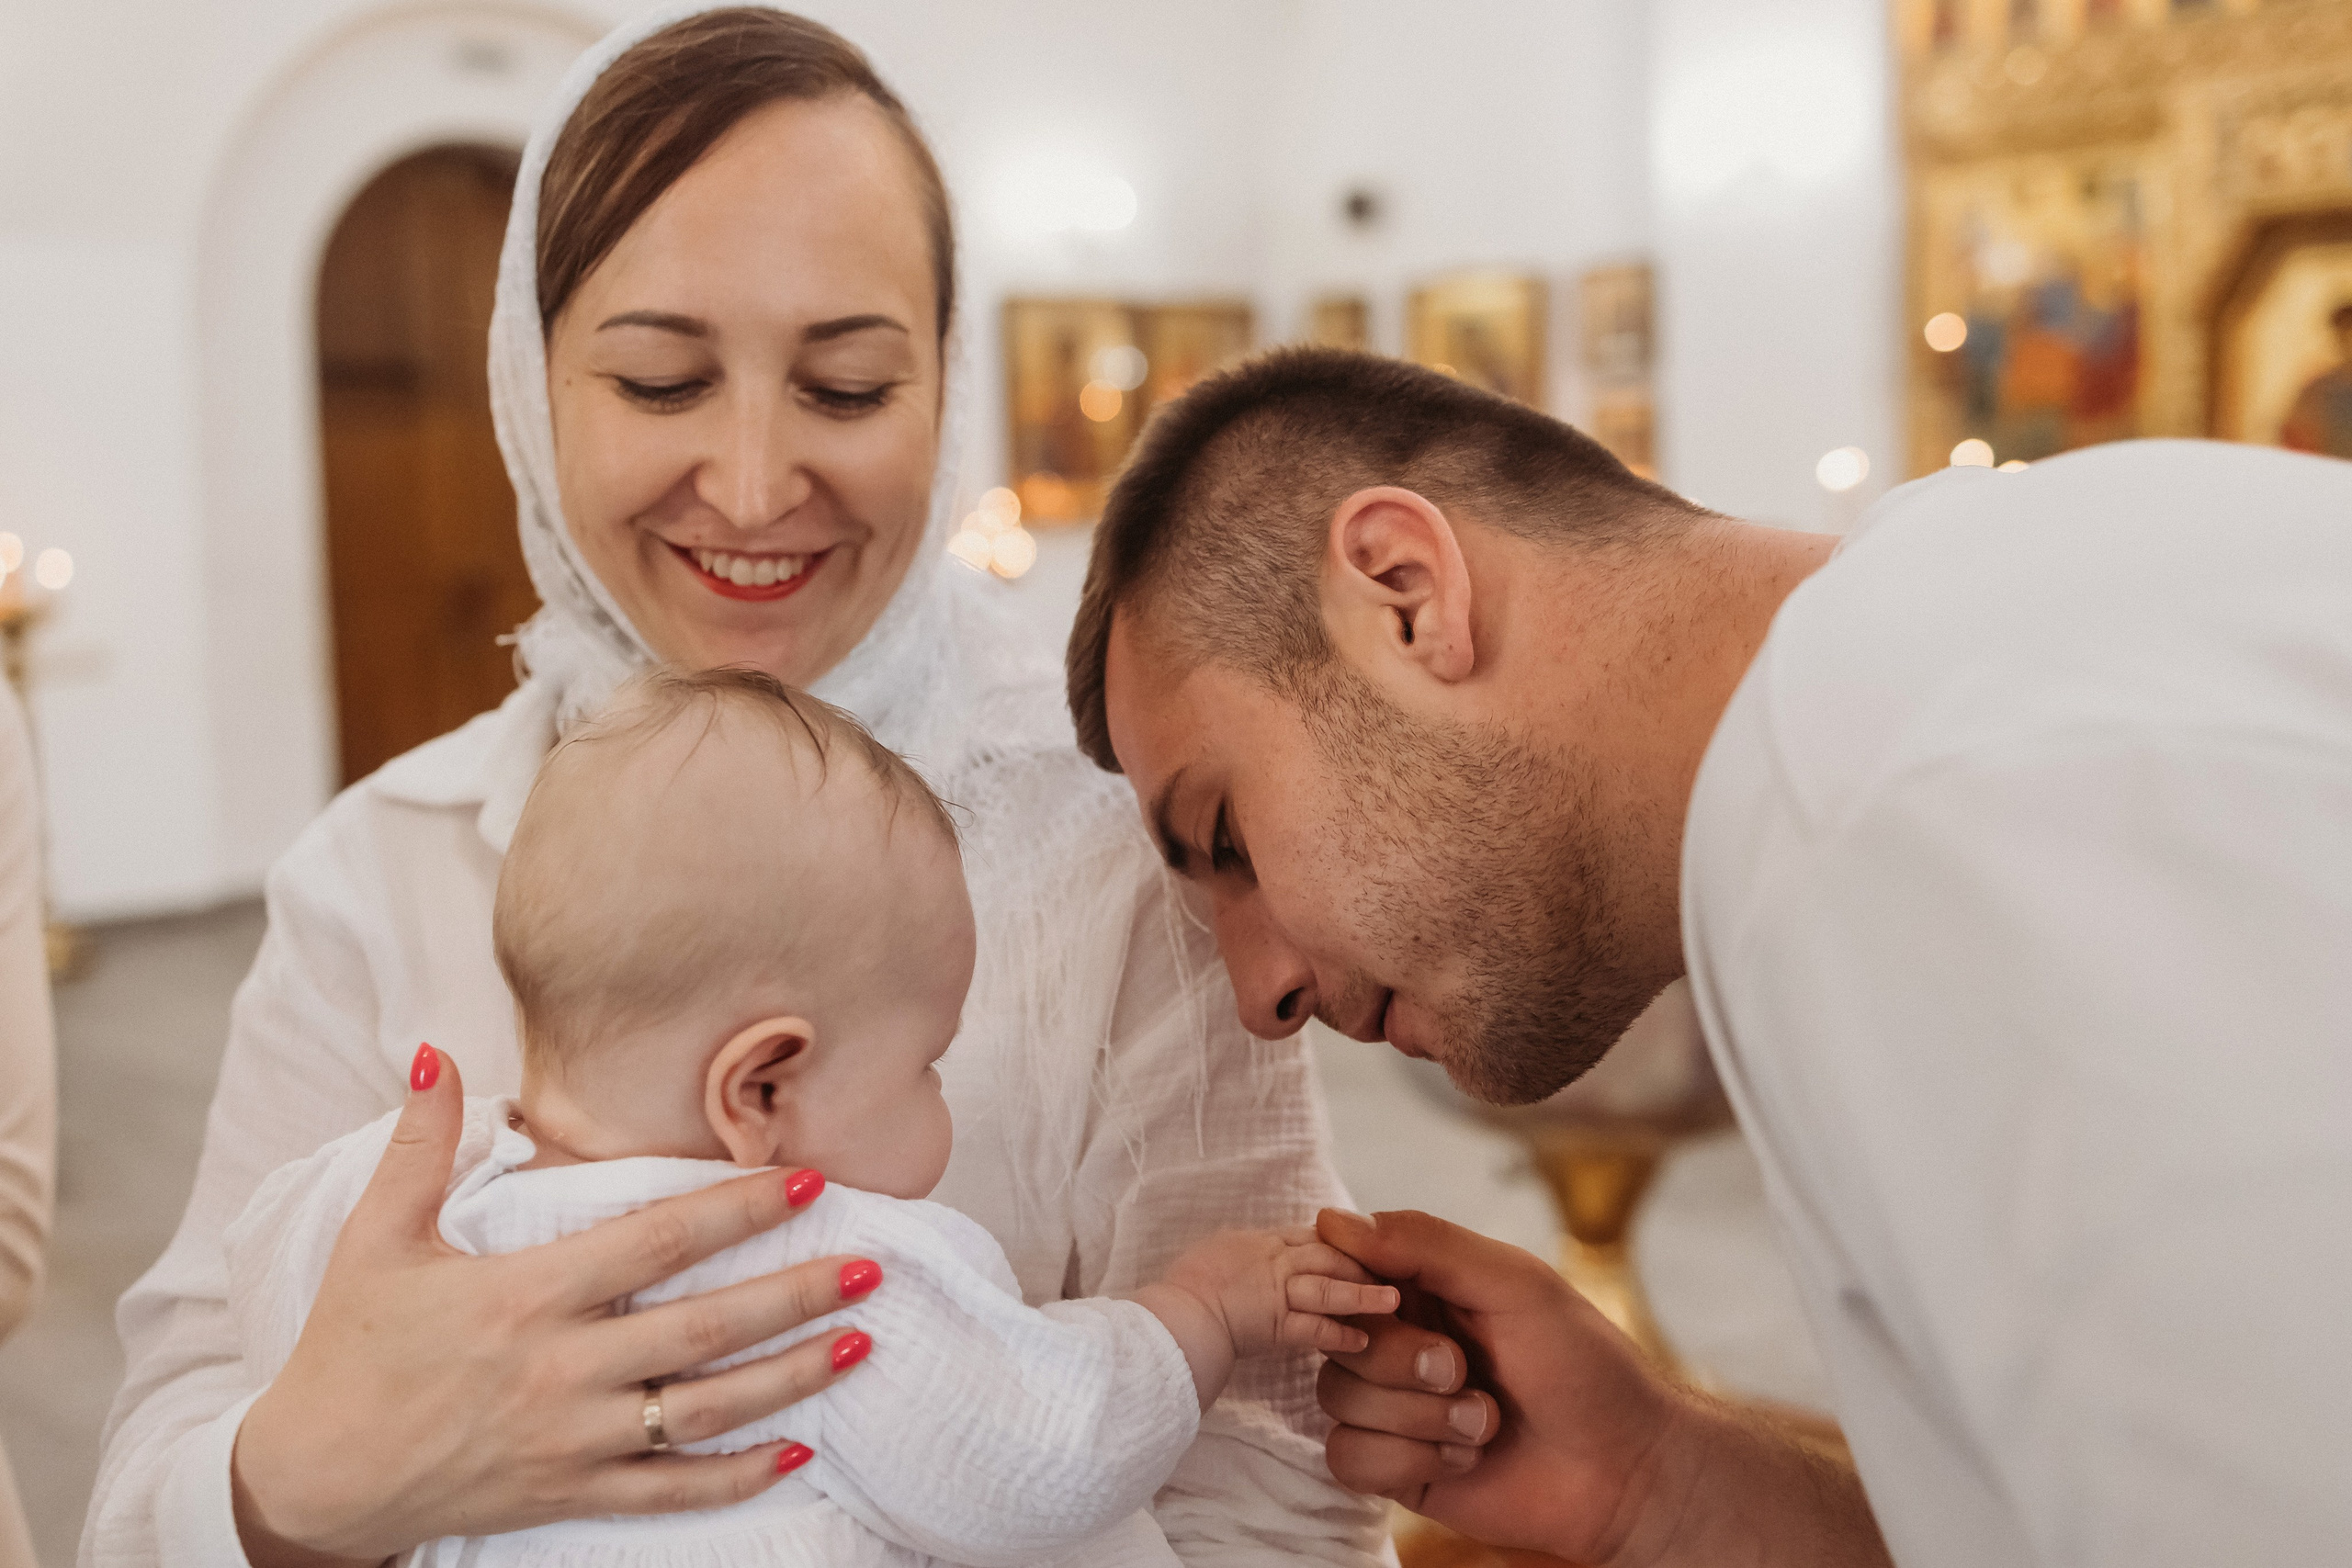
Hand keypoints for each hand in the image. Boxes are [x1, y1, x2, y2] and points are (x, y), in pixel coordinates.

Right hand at [229, 1047, 878, 1566]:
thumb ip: (420, 1146)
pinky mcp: (570, 1495)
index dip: (735, 1211)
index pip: (654, 1244)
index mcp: (524, 1298)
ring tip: (861, 1343)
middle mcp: (560, 1370)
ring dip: (791, 1378)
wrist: (310, 1481)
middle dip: (794, 1295)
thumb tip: (434, 1052)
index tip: (803, 1181)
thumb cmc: (348, 1351)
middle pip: (703, 1329)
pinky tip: (800, 1452)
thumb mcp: (375, 1239)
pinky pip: (671, 1492)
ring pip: (705, 1411)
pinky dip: (739, 1477)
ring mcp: (572, 1440)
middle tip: (869, 1265)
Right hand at [1163, 1224, 1401, 1356]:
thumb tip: (1261, 1258)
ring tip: (1393, 1301)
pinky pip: (1314, 1328)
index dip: (1340, 1242)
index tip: (1365, 1249)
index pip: (1311, 1235)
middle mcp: (1272, 1260)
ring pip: (1328, 1286)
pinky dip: (1340, 1334)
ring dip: (1362, 1294)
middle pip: (1328, 1254)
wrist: (1174, 1314)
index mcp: (1260, 1241)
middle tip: (1394, 1271)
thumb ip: (1247, 1255)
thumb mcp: (1219, 1253)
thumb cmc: (1186, 1287)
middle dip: (1361, 1262)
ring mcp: (1274, 1291)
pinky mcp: (1274, 1324)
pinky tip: (1363, 1341)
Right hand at [1315, 1209, 1885, 1567]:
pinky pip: (1348, 1458)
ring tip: (1485, 1422)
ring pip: (1338, 1399)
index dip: (1350, 1286)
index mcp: (1426, 1286)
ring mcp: (1397, 1407)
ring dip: (1418, 1417)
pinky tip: (1465, 1459)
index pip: (1344, 1269)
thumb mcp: (1513, 1283)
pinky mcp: (1397, 1468)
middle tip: (1463, 1371)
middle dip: (1402, 1363)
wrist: (1626, 1469)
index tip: (1392, 1302)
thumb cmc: (1585, 1366)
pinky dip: (1409, 1460)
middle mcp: (1403, 1341)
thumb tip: (1332, 1221)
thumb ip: (1424, 1244)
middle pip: (1337, 1339)